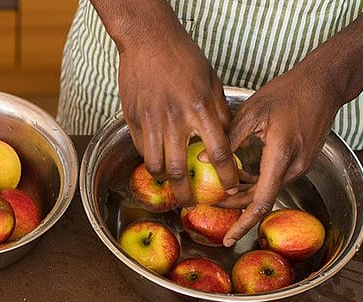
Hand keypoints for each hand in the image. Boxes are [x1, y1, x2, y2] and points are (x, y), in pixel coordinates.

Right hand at [115, 22, 235, 205]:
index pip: (219, 151)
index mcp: (200, 108)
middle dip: (187, 193)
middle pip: (180, 170)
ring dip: (165, 180)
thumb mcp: (212, 81)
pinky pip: (141, 149)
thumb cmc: (183, 55)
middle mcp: (174, 119)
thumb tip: (226, 136)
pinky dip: (149, 160)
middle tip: (192, 201)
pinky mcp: (133, 118)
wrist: (148, 39)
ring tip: (171, 184)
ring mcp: (151, 120)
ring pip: (156, 165)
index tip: (230, 186)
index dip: (226, 175)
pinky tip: (156, 161)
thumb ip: (219, 111)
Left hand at [219, 68, 341, 245]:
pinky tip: (238, 174)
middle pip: (261, 198)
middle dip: (236, 205)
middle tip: (209, 203)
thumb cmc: (288, 92)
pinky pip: (275, 179)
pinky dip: (256, 181)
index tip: (230, 238)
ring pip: (268, 189)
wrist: (324, 84)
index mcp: (281, 156)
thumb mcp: (252, 112)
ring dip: (244, 191)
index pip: (261, 201)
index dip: (244, 222)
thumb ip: (228, 140)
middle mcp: (294, 167)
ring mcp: (300, 165)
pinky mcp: (301, 161)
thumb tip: (202, 159)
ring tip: (218, 189)